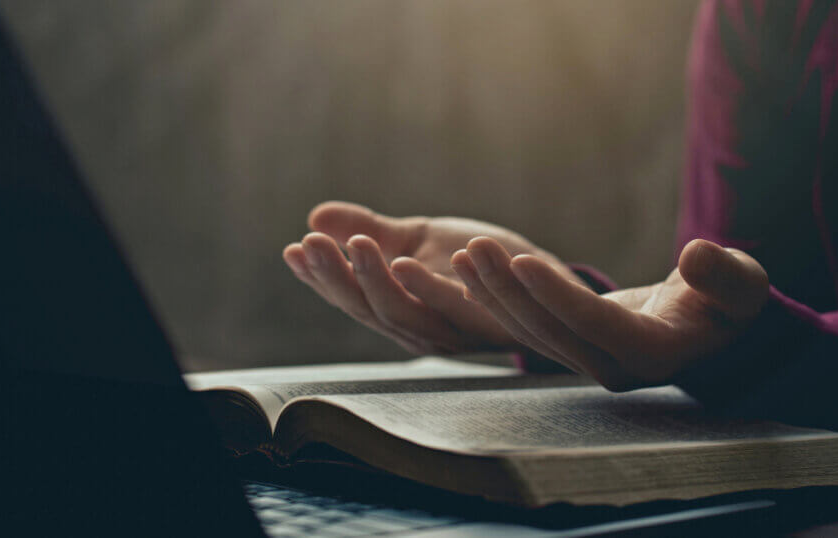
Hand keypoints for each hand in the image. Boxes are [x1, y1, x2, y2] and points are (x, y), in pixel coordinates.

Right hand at [282, 201, 582, 354]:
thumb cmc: (475, 263)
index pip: (353, 298)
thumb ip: (372, 231)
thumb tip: (315, 216)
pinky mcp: (499, 321)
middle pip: (372, 310)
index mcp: (401, 311)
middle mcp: (425, 330)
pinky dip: (447, 286)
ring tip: (359, 244)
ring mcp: (460, 331)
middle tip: (314, 242)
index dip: (321, 278)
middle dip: (340, 277)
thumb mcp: (416, 240)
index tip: (294, 248)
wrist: (543, 280)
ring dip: (381, 279)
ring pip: (411, 314)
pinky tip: (426, 258)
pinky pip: (470, 309)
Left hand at [450, 237, 769, 389]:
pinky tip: (469, 271)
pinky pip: (525, 328)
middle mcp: (614, 369)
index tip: (522, 259)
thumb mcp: (744, 285)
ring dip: (492, 295)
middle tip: (476, 248)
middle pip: (550, 330)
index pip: (595, 323)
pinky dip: (496, 301)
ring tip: (464, 255)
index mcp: (654, 352)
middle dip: (509, 289)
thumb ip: (726, 276)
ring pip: (529, 332)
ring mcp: (588, 364)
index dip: (557, 293)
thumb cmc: (730, 302)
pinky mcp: (571, 351)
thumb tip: (699, 255)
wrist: (713, 328)